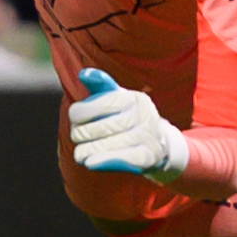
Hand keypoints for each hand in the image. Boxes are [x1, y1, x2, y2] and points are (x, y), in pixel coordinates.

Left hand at [68, 69, 188, 180]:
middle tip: (76, 137)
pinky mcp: (147, 157)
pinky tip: (89, 162)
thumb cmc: (130, 119)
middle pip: (100, 127)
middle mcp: (143, 115)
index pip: (99, 103)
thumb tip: (83, 74)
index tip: (74, 118)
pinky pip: (118, 158)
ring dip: (86, 151)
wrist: (161, 146)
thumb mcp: (118, 99)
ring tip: (79, 154)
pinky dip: (100, 161)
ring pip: (106, 145)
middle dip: (81, 134)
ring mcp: (147, 137)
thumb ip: (100, 86)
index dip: (80, 112)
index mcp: (134, 98)